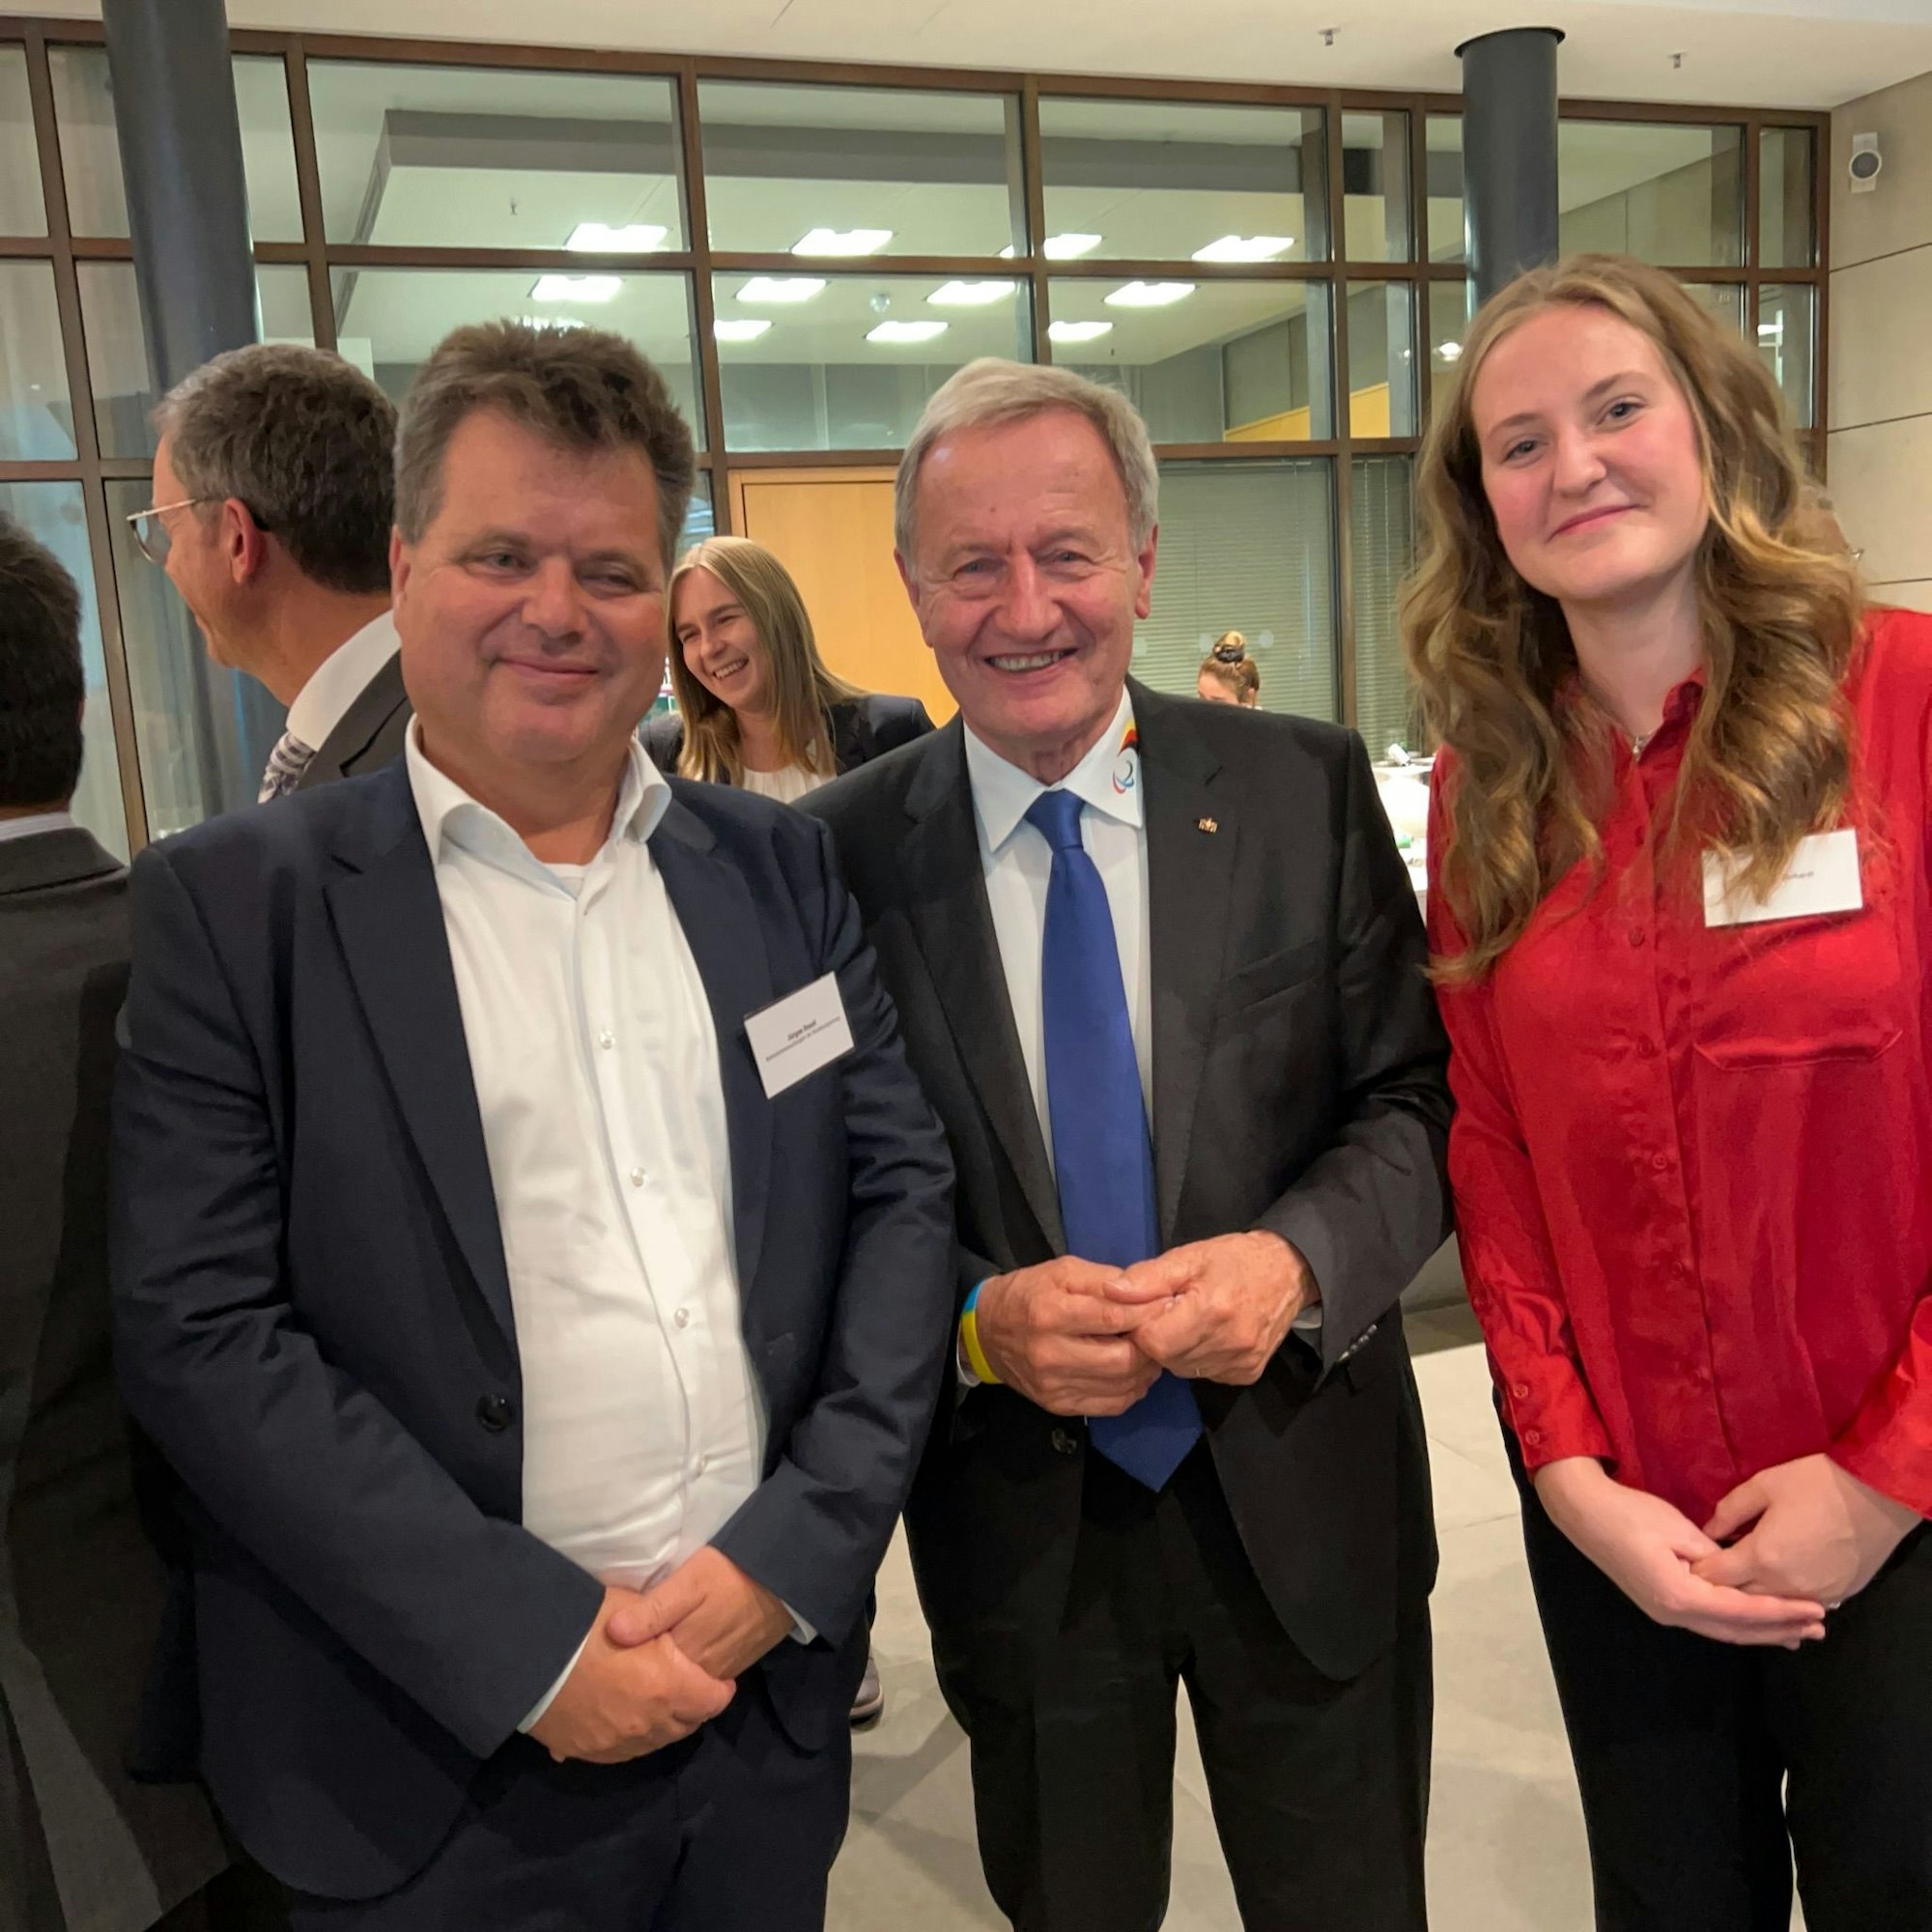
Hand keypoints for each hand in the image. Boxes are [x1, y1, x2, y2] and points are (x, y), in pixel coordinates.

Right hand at [528, 1586, 733, 1764]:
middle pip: (686, 1725)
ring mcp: (616, 1743)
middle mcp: (647, 1724)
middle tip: (690, 1687)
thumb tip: (674, 1640)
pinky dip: (631, 1736)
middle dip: (693, 1707)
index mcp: (667, 1688)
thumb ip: (663, 1628)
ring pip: (656, 1742)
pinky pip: (622, 1751)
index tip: (720, 1678)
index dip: (720, 1688)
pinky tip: (624, 1718)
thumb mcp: (636, 1611)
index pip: (712, 1700)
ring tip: (659, 1702)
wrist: (526, 1653)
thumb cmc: (586, 1622)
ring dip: (664, 1724)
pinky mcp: (588, 1751)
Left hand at [604, 1548, 792, 1682]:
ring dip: (661, 1680)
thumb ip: (652, 1611)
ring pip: (681, 1685)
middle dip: (638, 1681)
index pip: (643, 1676)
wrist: (782, 1575)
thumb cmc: (730, 1573)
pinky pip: (700, 1680)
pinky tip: (670, 1662)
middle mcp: (700, 1673)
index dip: (619, 1673)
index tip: (598, 1667)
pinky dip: (683, 1676)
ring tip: (633, 1668)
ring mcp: (718, 1672)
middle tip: (608, 1671)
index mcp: (684, 1655)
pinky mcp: (732, 1666)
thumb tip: (612, 1633)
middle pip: (662, 1684)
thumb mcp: (688, 1583)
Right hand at [973, 1257, 1162, 1416]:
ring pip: (1120, 1386)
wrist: (987, 1333)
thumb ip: (1104, 1280)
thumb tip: (1145, 1294)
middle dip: (1150, 1346)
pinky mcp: (1058, 1405)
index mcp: (1051, 1313)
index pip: (1113, 1318)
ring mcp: (1054, 1385)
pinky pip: (1110, 1405)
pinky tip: (1134, 1373)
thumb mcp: (1062, 1271)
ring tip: (1151, 1351)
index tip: (1168, 1306)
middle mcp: (1051, 1354)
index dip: (1147, 1313)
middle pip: (1121, 1360)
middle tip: (1162, 1332)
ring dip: (1146, 1370)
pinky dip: (1131, 1390)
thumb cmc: (1029, 1293)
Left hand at [1107, 1232, 1313, 1385]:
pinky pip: (1205, 1373)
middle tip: (1172, 1311)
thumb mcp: (1188, 1256)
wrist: (1289, 1271)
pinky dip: (1198, 1357)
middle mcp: (1229, 1343)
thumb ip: (1148, 1277)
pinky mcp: (1247, 1374)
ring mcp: (1241, 1363)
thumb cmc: (1234, 1259)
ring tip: (1191, 1320)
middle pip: (1166, 1358)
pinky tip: (1208, 1335)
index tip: (1151, 1306)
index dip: (1143, 1324)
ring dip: (1177, 1349)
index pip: (1153, 1340)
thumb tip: (1111, 1293)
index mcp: (1212, 1310)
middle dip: (1158, 1337)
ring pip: (1183, 1369)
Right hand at [1534, 1458, 1825, 1647]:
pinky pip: (1709, 1620)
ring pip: (1723, 1630)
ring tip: (1798, 1632)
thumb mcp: (1678, 1529)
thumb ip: (1715, 1557)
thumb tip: (1741, 1572)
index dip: (1781, 1612)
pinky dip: (1739, 1622)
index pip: (1742, 1611)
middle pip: (1736, 1630)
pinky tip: (1753, 1620)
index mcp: (1680, 1595)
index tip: (1815, 1611)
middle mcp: (1674, 1613)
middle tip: (1819, 1628)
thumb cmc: (1630, 1514)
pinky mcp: (1662, 1603)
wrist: (1584, 1512)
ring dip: (1762, 1631)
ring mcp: (1665, 1612)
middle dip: (1779, 1630)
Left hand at [1692, 1454, 1920, 1608]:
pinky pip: (1800, 1603)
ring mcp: (1813, 1594)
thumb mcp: (1763, 1486)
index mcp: (1762, 1557)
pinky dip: (1784, 1599)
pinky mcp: (1837, 1595)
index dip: (1698, 1571)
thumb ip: (1729, 1512)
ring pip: (1771, 1606)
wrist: (1877, 1495)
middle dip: (1722, 1589)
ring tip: (1738, 1585)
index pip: (1716, 1577)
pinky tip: (1776, 1588)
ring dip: (1754, 1597)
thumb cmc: (1816, 1484)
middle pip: (1741, 1598)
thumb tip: (1708, 1531)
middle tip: (1707, 1575)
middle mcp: (1786, 1584)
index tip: (1686, 1565)